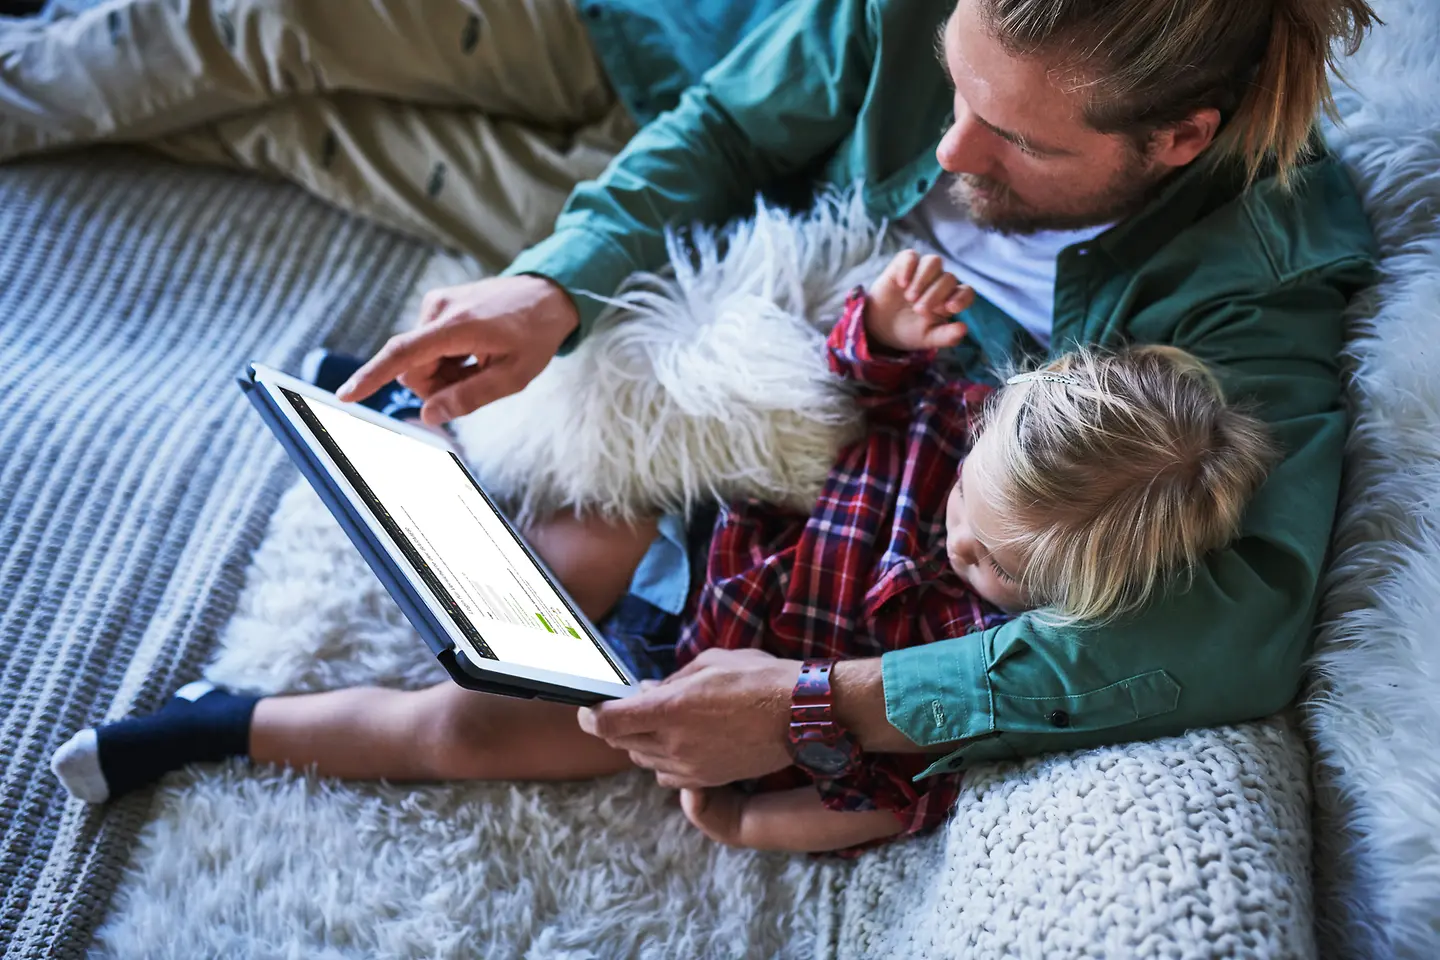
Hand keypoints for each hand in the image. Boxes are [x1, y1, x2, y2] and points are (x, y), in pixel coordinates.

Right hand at [335, 275, 578, 424]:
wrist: (547, 293)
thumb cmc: (535, 335)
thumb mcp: (514, 376)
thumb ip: (470, 397)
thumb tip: (429, 416)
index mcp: (457, 326)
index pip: (403, 354)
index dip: (372, 377)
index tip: (345, 395)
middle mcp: (438, 309)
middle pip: (413, 369)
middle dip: (437, 386)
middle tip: (477, 379)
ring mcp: (435, 304)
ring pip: (420, 361)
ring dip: (445, 373)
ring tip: (480, 361)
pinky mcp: (436, 305)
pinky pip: (427, 347)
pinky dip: (447, 358)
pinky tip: (475, 350)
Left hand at [576, 648, 799, 788]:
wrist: (802, 715)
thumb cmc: (759, 678)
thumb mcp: (709, 663)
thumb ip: (671, 681)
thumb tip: (648, 692)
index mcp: (669, 710)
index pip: (607, 724)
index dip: (590, 716)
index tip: (590, 707)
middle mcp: (674, 744)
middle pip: (621, 744)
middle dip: (618, 725)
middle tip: (631, 707)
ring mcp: (691, 767)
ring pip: (643, 761)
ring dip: (641, 743)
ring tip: (662, 722)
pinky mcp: (708, 780)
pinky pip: (668, 775)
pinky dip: (664, 760)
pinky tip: (681, 742)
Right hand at [865, 250, 972, 351]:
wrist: (881, 327)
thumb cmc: (910, 331)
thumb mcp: (928, 338)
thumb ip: (946, 336)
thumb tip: (963, 329)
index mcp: (950, 300)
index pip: (966, 292)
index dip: (961, 298)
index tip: (950, 308)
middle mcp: (940, 282)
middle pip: (948, 278)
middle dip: (935, 295)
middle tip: (918, 310)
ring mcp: (923, 271)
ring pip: (934, 262)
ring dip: (924, 279)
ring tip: (910, 297)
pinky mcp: (904, 264)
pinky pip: (910, 257)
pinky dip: (908, 268)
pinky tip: (901, 284)